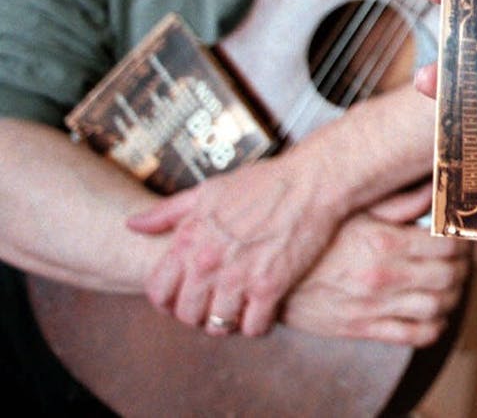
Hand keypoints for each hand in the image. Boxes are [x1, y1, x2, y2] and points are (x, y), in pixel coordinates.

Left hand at [126, 152, 342, 336]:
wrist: (311, 182)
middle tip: (213, 306)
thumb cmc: (263, 182)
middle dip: (197, 314)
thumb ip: (167, 211)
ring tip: (237, 312)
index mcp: (190, 238)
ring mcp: (239, 276)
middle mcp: (208, 261)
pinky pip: (252, 327)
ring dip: (225, 323)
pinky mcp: (270, 285)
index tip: (182, 297)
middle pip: (186, 313)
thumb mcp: (208, 190)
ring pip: (217, 324)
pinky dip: (256, 326)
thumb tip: (132, 223)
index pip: (157, 290)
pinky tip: (262, 313)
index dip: (166, 300)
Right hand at [281, 187, 468, 344]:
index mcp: (385, 242)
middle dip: (463, 269)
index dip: (462, 241)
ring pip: (436, 306)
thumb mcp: (355, 210)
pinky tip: (434, 315)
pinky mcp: (362, 328)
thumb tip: (433, 188)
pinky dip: (432, 328)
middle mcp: (384, 276)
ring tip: (450, 286)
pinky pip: (412, 334)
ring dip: (452, 297)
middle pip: (448, 276)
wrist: (271, 276)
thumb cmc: (314, 239)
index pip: (446, 245)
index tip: (462, 237)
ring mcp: (374, 305)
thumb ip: (399, 202)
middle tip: (461, 261)